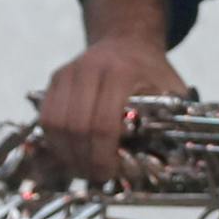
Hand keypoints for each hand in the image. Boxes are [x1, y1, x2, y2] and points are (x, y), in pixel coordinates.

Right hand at [38, 36, 191, 184]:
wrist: (127, 42)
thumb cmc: (153, 73)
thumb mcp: (172, 91)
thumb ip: (170, 120)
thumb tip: (167, 162)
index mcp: (122, 74)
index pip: (103, 124)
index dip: (103, 155)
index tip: (110, 172)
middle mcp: (90, 70)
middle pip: (75, 127)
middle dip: (84, 159)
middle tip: (95, 176)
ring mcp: (68, 73)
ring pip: (54, 123)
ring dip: (66, 152)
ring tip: (82, 169)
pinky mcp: (55, 80)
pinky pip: (46, 117)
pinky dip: (55, 140)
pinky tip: (70, 153)